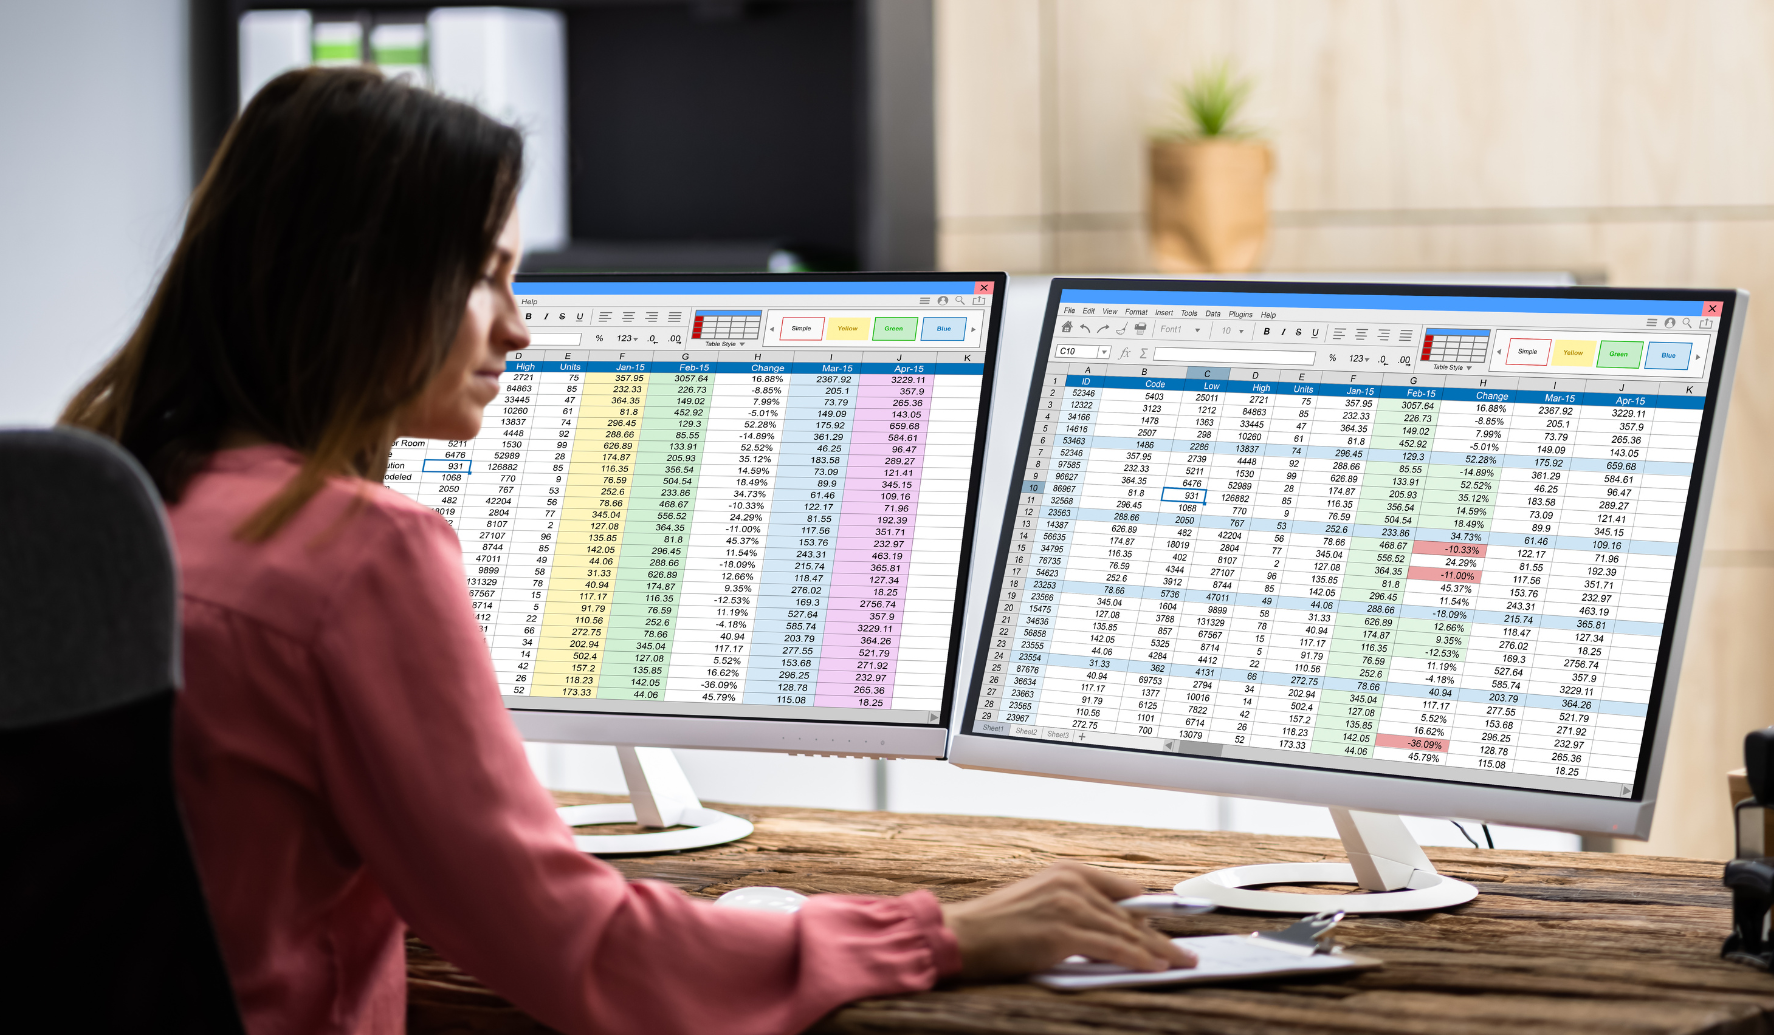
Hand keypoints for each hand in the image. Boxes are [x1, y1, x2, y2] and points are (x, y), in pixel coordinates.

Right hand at [940, 862, 1196, 980]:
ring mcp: (1069, 905)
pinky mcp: (1064, 932)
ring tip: (1180, 962)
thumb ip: (1075, 910)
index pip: (1122, 891)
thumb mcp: (1040, 905)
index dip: (1151, 911)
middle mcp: (1072, 883)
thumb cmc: (995, 926)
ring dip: (1158, 950)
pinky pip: (1113, 947)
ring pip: (1127, 931)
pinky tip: (1155, 967)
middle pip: (1130, 914)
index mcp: (1067, 872)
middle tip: (1185, 950)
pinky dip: (1138, 958)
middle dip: (1160, 935)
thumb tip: (1110, 932)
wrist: (961, 935)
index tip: (1171, 924)